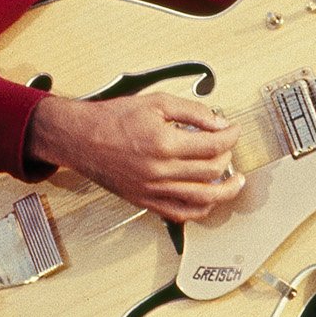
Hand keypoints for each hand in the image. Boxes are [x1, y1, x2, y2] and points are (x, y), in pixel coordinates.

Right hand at [27, 90, 246, 224]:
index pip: (213, 145)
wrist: (80, 138)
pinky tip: (209, 199)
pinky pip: (181, 214)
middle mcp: (160, 171)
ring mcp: (153, 190)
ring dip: (225, 190)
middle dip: (228, 157)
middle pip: (212, 171)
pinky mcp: (145, 201)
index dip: (230, 136)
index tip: (234, 130)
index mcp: (164, 143)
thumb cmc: (113, 119)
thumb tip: (219, 123)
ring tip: (235, 182)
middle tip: (228, 147)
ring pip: (202, 199)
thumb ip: (192, 111)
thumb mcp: (155, 102)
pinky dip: (201, 209)